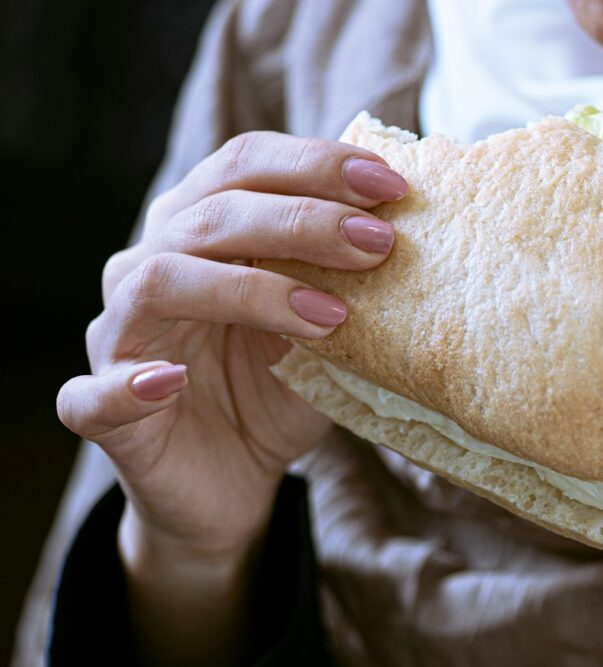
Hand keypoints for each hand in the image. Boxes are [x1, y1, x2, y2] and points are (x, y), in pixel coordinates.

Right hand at [56, 132, 407, 666]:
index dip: (315, 165)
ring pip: (158, 282)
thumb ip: (349, 288)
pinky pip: (92, 393)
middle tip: (379, 242)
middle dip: (302, 220)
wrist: (231, 484)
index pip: (246, 167)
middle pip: (211, 215)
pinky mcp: (103, 409)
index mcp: (202, 232)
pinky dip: (129, 385)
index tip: (391, 184)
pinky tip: (173, 381)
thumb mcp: (324, 335)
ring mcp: (120, 335)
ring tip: (330, 314)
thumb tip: (431, 241)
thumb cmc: (275, 393)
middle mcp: (152, 267)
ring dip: (249, 290)